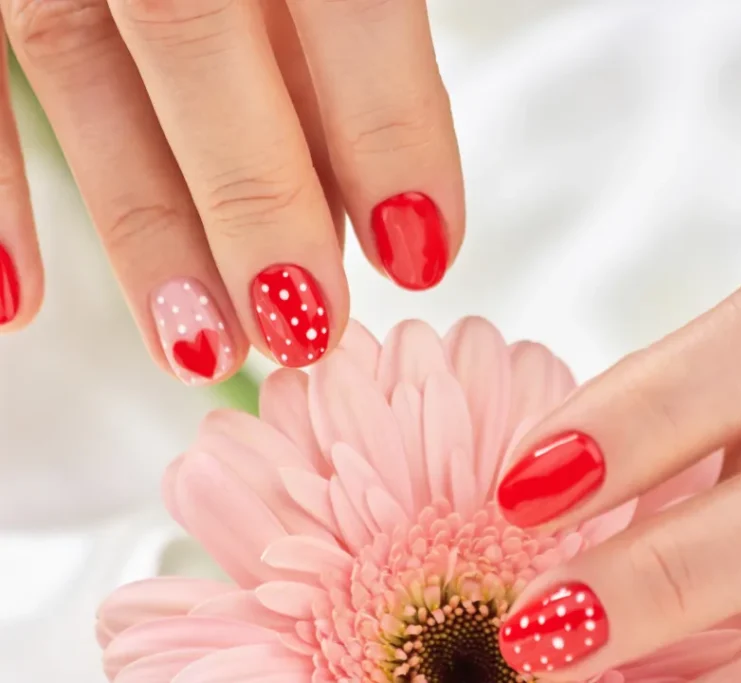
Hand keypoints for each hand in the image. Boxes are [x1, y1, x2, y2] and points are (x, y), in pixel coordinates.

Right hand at [0, 0, 461, 383]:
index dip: (386, 122)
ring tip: (200, 343)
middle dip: (255, 200)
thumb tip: (379, 190)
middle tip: (307, 326)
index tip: (424, 247)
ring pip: (71, 59)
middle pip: (191, 32)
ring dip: (139, 225)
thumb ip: (347, 11)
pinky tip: (19, 302)